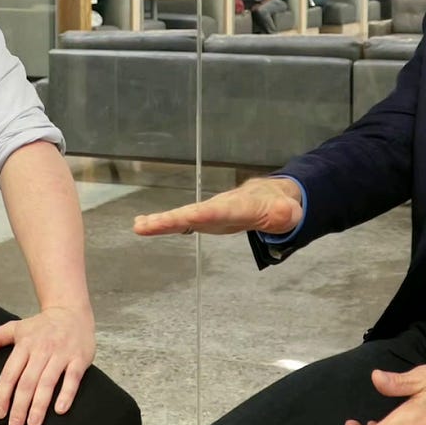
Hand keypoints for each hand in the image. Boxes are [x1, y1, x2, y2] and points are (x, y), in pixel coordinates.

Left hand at [0, 306, 96, 424]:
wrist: (71, 310)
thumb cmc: (41, 326)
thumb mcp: (15, 327)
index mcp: (24, 344)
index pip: (10, 373)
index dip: (3, 395)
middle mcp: (42, 348)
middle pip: (28, 381)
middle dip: (20, 406)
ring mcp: (61, 353)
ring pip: (48, 382)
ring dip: (40, 405)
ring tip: (33, 423)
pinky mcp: (79, 357)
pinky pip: (72, 378)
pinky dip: (66, 394)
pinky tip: (59, 410)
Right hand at [133, 178, 301, 236]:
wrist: (270, 197)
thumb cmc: (278, 207)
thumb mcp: (286, 213)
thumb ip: (284, 213)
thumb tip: (284, 215)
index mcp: (236, 207)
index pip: (216, 212)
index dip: (199, 216)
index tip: (181, 219)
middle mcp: (217, 207)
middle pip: (190, 213)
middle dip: (169, 219)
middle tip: (144, 225)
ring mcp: (208, 212)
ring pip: (182, 216)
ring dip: (160, 222)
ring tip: (138, 226)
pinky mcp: (204, 219)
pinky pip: (181, 222)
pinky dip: (163, 224)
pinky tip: (144, 226)